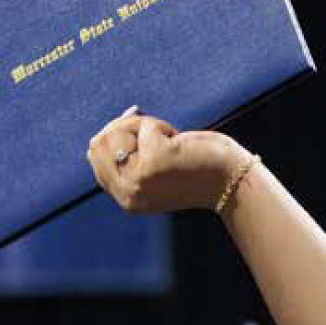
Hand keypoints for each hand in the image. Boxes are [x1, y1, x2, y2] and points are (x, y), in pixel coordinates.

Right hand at [87, 108, 245, 215]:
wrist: (231, 182)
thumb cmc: (196, 172)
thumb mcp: (154, 172)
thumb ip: (128, 161)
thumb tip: (97, 138)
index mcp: (126, 199)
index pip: (94, 158)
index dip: (112, 137)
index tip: (138, 135)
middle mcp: (128, 193)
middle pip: (99, 143)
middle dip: (124, 129)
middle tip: (155, 134)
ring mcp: (139, 178)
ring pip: (118, 131)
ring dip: (142, 126)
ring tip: (169, 140)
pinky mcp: (154, 160)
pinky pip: (144, 126)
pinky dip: (162, 125)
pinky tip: (181, 141)